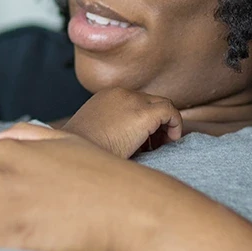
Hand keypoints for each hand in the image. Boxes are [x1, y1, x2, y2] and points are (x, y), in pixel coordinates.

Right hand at [62, 87, 182, 157]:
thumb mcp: (92, 134)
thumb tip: (126, 142)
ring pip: (162, 104)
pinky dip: (175, 124)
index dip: (142, 121)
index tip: (142, 141)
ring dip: (165, 124)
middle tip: (153, 144)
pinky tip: (171, 141)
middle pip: (149, 101)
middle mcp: (120, 94)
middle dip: (155, 122)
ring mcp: (133, 101)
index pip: (134, 102)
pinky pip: (170, 112)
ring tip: (162, 145)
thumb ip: (109, 130)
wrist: (76, 156)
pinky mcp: (145, 113)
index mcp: (105, 97)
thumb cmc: (83, 154)